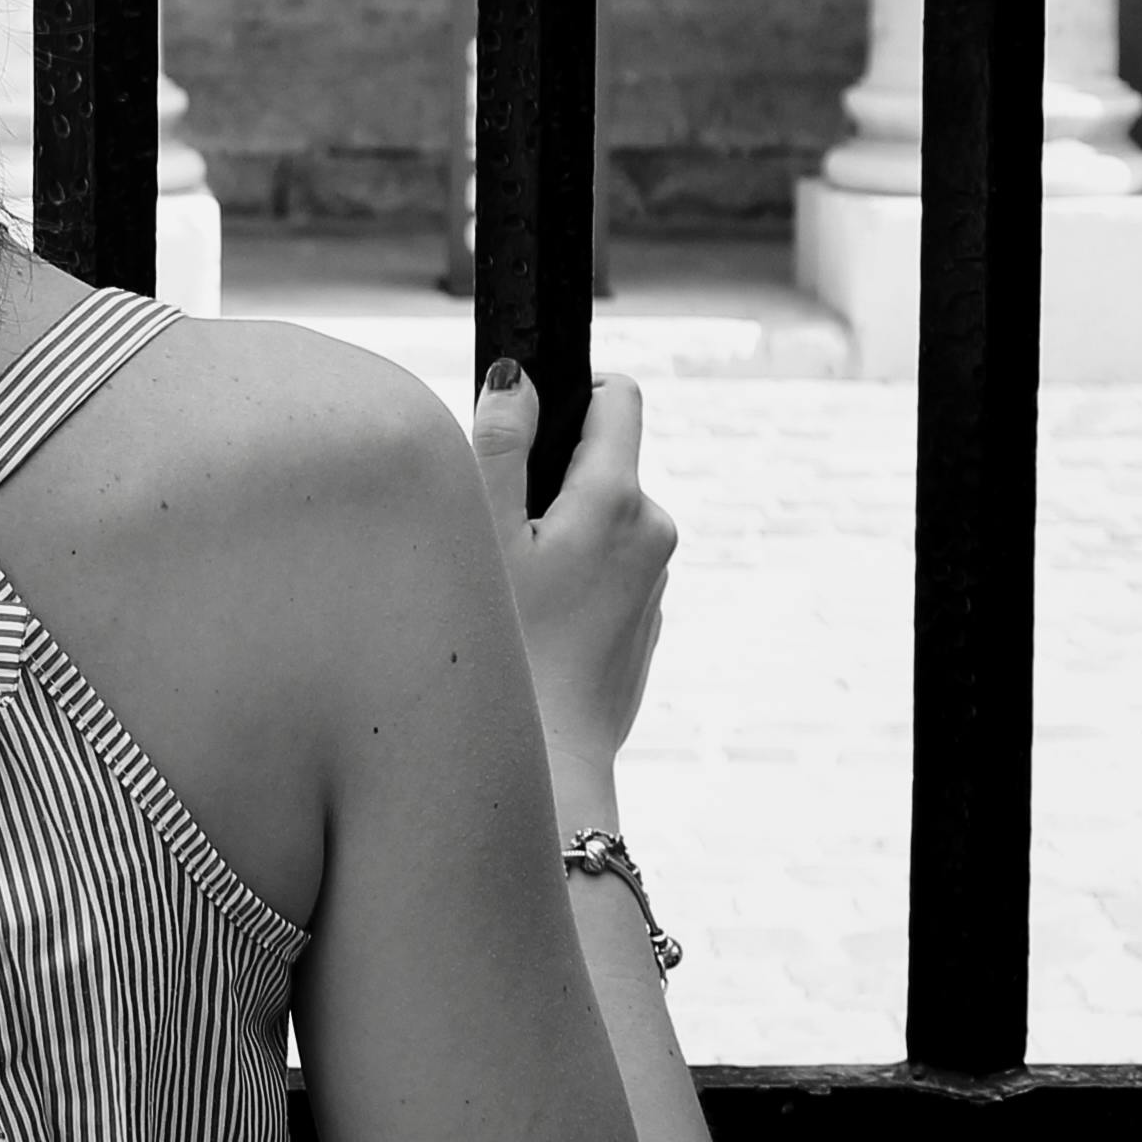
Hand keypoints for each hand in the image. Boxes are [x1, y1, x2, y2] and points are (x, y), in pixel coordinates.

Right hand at [471, 364, 669, 796]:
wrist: (548, 763)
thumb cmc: (507, 649)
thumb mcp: (487, 534)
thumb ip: (502, 444)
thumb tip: (516, 377)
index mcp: (619, 499)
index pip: (618, 396)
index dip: (570, 395)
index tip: (526, 435)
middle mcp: (653, 532)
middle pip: (602, 461)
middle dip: (553, 479)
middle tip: (502, 539)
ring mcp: (654, 581)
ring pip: (602, 518)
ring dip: (562, 533)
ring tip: (516, 590)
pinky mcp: (644, 620)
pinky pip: (606, 568)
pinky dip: (573, 577)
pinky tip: (536, 625)